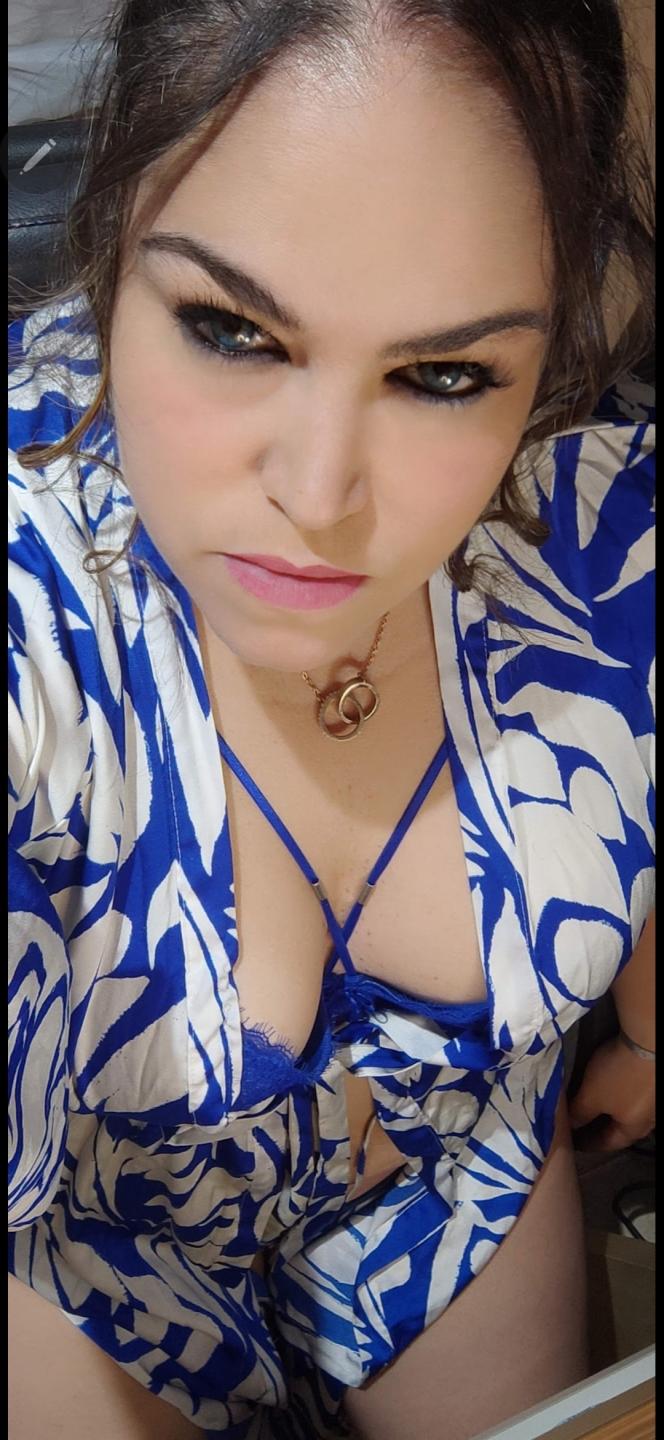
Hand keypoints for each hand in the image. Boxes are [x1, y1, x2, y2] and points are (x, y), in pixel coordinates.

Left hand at [568, 1035, 655, 1151]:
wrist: (649, 1039)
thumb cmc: (620, 1073)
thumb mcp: (592, 1095)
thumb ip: (580, 1113)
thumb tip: (571, 1125)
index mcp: (633, 1128)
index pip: (608, 1143)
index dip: (589, 1144)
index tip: (575, 1144)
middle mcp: (649, 1119)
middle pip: (622, 1129)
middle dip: (602, 1128)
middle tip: (583, 1126)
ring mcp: (654, 1100)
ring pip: (630, 1111)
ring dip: (613, 1110)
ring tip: (597, 1105)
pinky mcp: (654, 1080)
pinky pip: (635, 1094)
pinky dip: (621, 1095)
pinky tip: (615, 1086)